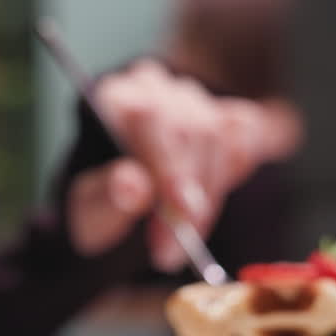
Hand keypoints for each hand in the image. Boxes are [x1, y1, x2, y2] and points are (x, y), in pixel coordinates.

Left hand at [67, 60, 272, 270]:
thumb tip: (132, 185)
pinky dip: (233, 177)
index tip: (179, 211)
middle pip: (191, 127)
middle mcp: (155, 88)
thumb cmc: (103, 208)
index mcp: (113, 100)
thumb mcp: (91, 213)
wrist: (121, 216)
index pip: (148, 115)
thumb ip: (107, 199)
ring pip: (221, 137)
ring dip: (209, 196)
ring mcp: (194, 99)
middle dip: (190, 193)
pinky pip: (245, 138)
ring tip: (182, 241)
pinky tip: (207, 209)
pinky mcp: (226, 116)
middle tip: (174, 247)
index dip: (170, 164)